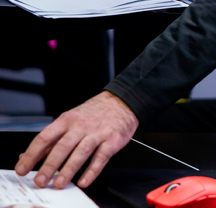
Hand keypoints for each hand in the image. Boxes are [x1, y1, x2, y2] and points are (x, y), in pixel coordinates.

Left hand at [15, 91, 138, 188]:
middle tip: (40, 181)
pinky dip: (92, 171)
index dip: (32, 154)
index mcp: (66, 120)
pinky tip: (84, 181)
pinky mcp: (113, 140)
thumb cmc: (94, 113)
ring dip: (69, 169)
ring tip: (59, 183)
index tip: (22, 168)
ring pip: (81, 152)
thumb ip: (50, 140)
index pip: (45, 137)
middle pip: (62, 146)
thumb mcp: (69, 120)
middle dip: (49, 166)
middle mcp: (81, 126)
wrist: (122, 102)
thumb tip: (27, 156)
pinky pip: (101, 157)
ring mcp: (97, 133)